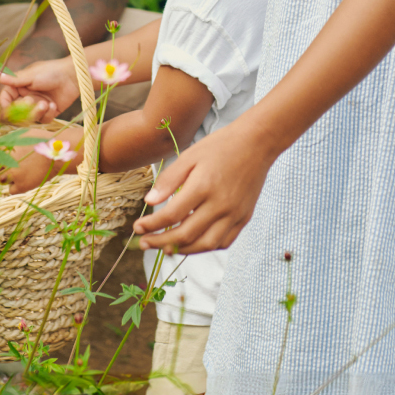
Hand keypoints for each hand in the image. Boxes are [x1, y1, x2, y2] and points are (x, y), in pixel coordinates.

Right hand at [0, 56, 77, 121]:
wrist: (73, 75)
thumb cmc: (51, 71)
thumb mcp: (31, 75)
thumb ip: (14, 80)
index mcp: (19, 87)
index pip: (5, 100)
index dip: (5, 107)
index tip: (7, 112)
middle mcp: (26, 97)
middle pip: (16, 113)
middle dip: (24, 110)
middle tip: (32, 101)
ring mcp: (37, 105)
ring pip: (30, 119)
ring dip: (37, 113)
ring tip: (46, 104)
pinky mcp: (49, 112)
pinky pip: (43, 120)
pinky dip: (48, 114)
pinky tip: (54, 105)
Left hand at [3, 126, 82, 194]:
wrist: (58, 155)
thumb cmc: (44, 142)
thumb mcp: (25, 134)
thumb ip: (10, 138)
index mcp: (5, 148)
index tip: (6, 156)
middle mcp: (6, 161)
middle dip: (3, 166)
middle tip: (15, 165)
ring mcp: (13, 174)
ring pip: (1, 179)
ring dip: (8, 177)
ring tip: (21, 172)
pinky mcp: (21, 186)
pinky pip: (11, 190)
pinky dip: (15, 187)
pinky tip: (24, 180)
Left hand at [133, 119, 275, 254]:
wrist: (256, 144)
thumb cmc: (221, 146)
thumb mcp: (190, 155)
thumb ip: (169, 179)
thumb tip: (149, 202)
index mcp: (203, 186)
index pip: (171, 215)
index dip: (151, 225)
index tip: (138, 227)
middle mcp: (220, 204)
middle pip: (186, 234)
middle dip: (161, 242)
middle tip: (145, 243)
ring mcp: (234, 214)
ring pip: (205, 245)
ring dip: (183, 250)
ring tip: (167, 247)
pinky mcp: (243, 218)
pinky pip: (224, 242)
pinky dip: (206, 247)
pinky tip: (194, 243)